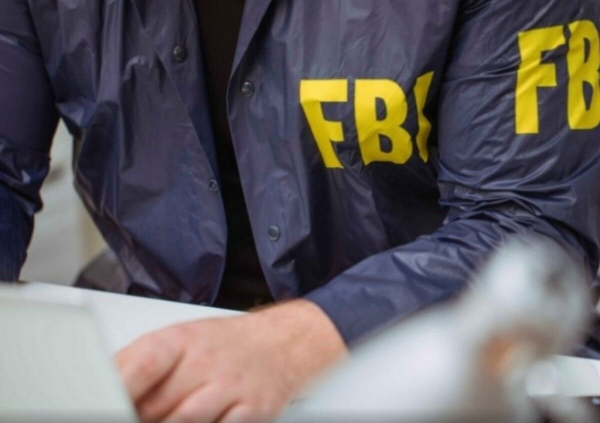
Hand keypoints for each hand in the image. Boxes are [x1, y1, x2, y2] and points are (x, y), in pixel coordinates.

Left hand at [115, 300, 347, 422]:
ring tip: (167, 419)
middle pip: (156, 406)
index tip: (99, 406)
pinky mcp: (253, 411)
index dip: (117, 392)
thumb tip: (102, 385)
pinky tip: (203, 422)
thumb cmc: (225, 343)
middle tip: (141, 414)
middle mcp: (208, 362)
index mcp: (182, 340)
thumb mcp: (182, 338)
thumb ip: (141, 362)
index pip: (142, 365)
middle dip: (141, 418)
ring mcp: (231, 387)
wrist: (281, 342)